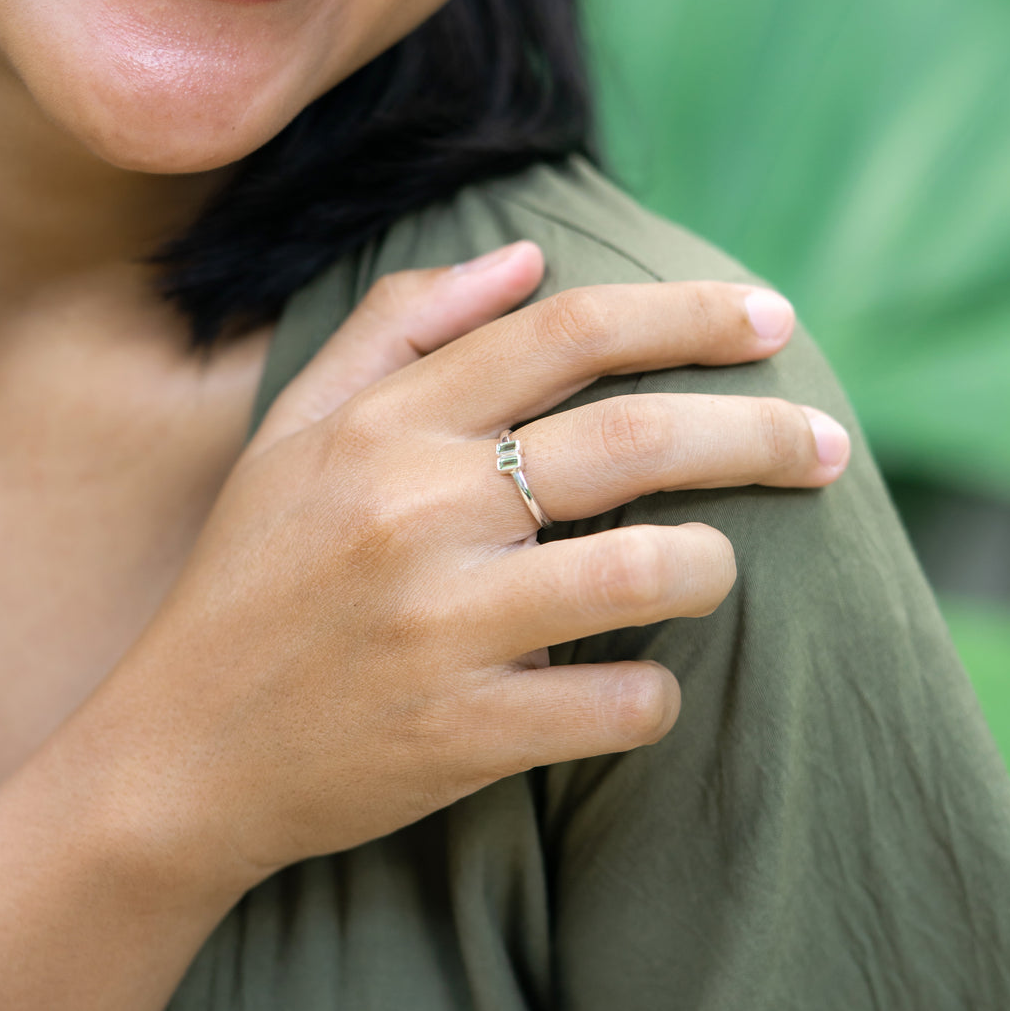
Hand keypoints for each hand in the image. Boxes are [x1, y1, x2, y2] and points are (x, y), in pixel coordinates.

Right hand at [101, 242, 849, 892]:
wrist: (178, 753)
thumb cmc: (253, 576)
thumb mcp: (296, 428)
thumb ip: (403, 327)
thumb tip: (527, 257)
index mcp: (387, 426)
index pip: (568, 332)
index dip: (687, 315)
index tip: (772, 320)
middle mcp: (417, 509)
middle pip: (635, 437)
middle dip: (758, 431)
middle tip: (830, 443)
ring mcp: (441, 625)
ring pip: (647, 571)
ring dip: (713, 565)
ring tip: (722, 566)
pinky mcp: (461, 733)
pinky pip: (617, 705)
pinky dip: (653, 696)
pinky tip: (639, 687)